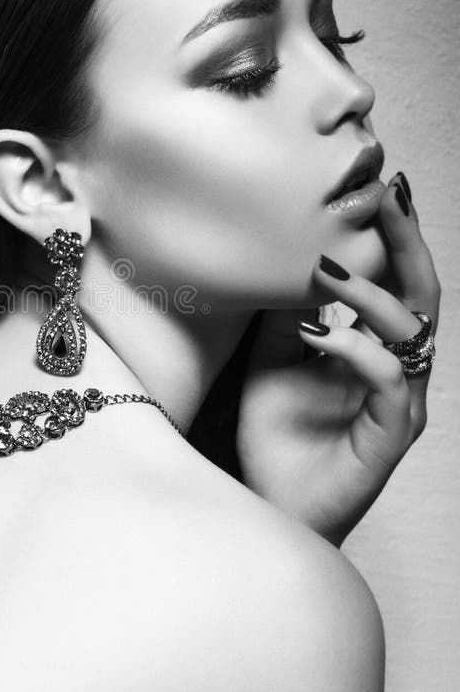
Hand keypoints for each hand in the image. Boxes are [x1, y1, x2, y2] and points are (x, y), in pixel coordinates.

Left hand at [235, 173, 440, 547]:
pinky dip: (355, 349)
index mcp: (371, 347)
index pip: (394, 282)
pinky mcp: (391, 433)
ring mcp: (399, 400)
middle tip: (385, 194)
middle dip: (405, 241)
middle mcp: (395, 368)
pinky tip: (316, 333)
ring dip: (370, 292)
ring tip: (323, 267)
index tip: (375, 187)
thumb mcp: (271, 360)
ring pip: (411, 331)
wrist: (271, 503)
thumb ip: (285, 314)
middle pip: (419, 294)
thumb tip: (283, 257)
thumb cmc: (276, 436)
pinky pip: (389, 379)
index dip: (390, 236)